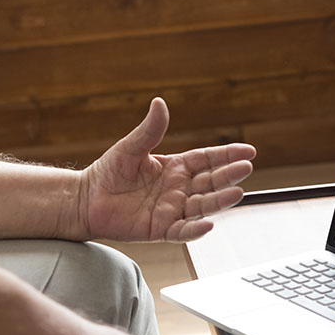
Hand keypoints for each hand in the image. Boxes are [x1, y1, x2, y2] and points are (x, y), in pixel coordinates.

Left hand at [80, 98, 255, 242]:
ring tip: (237, 193)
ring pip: (203, 205)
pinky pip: (182, 231)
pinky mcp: (161, 229)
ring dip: (220, 201)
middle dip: (229, 175)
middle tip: (246, 168)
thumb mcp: (131, 147)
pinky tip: (208, 224)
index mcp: (175, 167)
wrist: (87, 199)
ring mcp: (172, 209)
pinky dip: (195, 229)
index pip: (207, 159)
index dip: (227, 155)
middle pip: (211, 182)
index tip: (248, 151)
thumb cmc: (109, 172)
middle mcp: (179, 188)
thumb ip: (149, 129)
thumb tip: (159, 103)